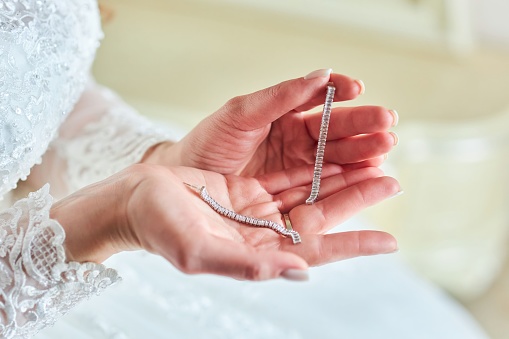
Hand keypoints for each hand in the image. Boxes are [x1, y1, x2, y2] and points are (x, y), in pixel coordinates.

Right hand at [51, 163, 398, 280]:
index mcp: (257, 254)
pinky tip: (334, 153)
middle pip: (320, 217)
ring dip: (340, 178)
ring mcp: (258, 208)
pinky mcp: (250, 186)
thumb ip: (248, 265)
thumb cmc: (160, 229)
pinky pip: (290, 173)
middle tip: (391, 181)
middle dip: (356, 200)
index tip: (389, 241)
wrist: (135, 199)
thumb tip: (298, 272)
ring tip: (374, 161)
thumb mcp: (200, 251)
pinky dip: (313, 163)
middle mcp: (264, 233)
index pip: (314, 252)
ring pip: (310, 191)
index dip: (351, 246)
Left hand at [144, 69, 397, 175]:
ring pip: (335, 160)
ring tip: (383, 152)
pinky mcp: (293, 194)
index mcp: (283, 117)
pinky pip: (324, 187)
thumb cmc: (207, 142)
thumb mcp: (241, 113)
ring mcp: (295, 169)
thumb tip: (323, 74)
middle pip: (335, 134)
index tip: (359, 89)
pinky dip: (346, 183)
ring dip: (361, 156)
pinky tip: (367, 177)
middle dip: (362, 129)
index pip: (320, 103)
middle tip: (387, 127)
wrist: (184, 180)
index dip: (341, 96)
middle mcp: (294, 142)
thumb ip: (280, 96)